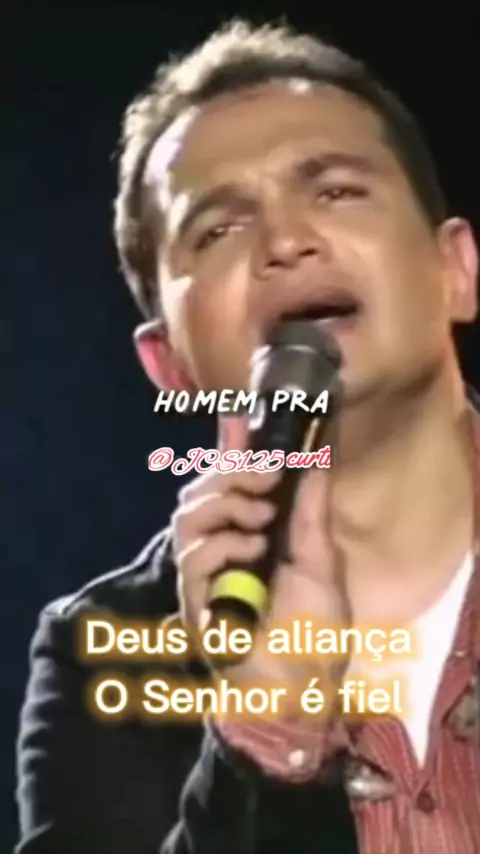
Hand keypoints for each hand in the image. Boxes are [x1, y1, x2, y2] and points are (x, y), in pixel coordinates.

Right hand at [172, 414, 350, 714]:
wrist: (301, 690)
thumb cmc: (313, 632)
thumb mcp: (323, 562)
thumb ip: (311, 511)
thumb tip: (315, 459)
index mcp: (251, 535)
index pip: (229, 481)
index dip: (228, 447)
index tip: (238, 414)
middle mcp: (221, 548)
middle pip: (200, 490)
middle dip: (233, 471)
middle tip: (269, 474)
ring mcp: (204, 574)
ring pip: (188, 515)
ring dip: (225, 504)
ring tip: (261, 517)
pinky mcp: (194, 600)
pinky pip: (192, 556)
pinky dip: (223, 544)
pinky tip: (251, 551)